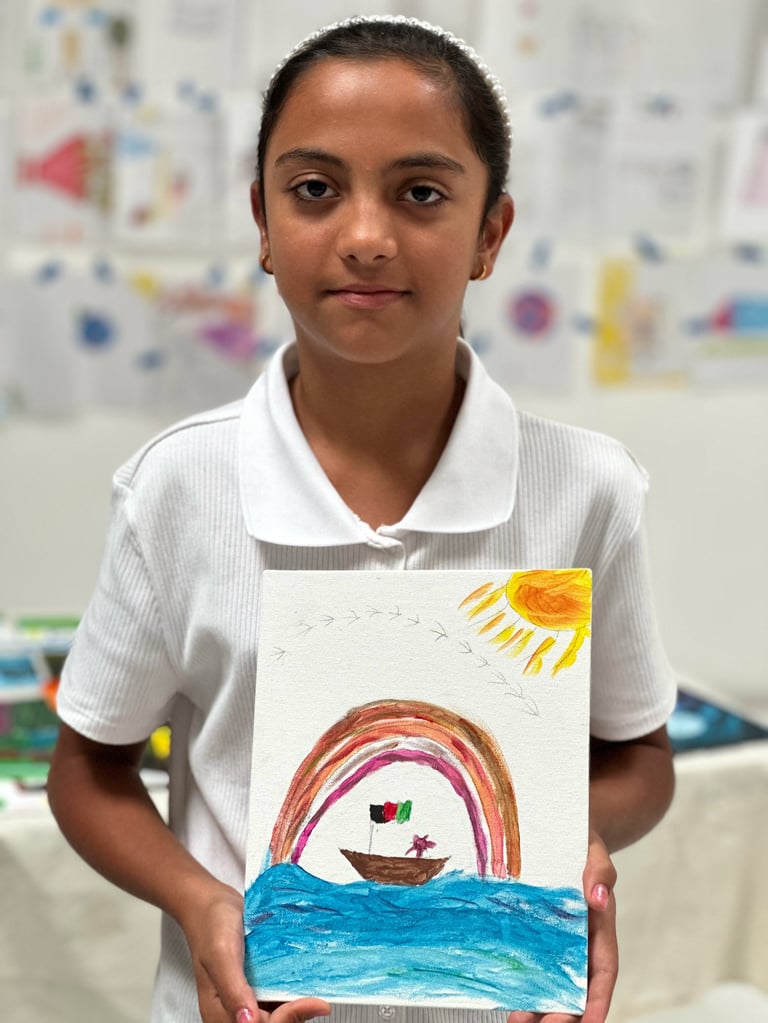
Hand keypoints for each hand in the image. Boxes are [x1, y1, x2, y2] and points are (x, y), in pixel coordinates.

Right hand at [181, 880, 330, 1022]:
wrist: (213, 904)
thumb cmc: (211, 926)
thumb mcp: (220, 955)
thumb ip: (233, 989)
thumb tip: (247, 1022)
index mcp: (220, 1012)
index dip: (286, 1018)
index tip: (311, 1001)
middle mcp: (235, 1010)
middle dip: (295, 1013)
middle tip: (318, 998)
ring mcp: (248, 998)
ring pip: (278, 1012)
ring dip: (297, 1004)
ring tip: (316, 988)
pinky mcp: (259, 985)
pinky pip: (279, 994)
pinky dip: (293, 990)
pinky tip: (305, 977)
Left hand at [506, 831, 617, 1022]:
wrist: (558, 826)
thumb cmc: (582, 842)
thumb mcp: (594, 851)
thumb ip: (600, 872)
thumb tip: (599, 898)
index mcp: (600, 926)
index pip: (603, 971)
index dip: (599, 1000)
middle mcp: (580, 939)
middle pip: (576, 985)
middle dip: (564, 1012)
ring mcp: (556, 937)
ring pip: (552, 979)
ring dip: (538, 1004)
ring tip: (518, 1021)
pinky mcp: (534, 930)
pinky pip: (530, 959)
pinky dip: (522, 979)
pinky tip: (505, 993)